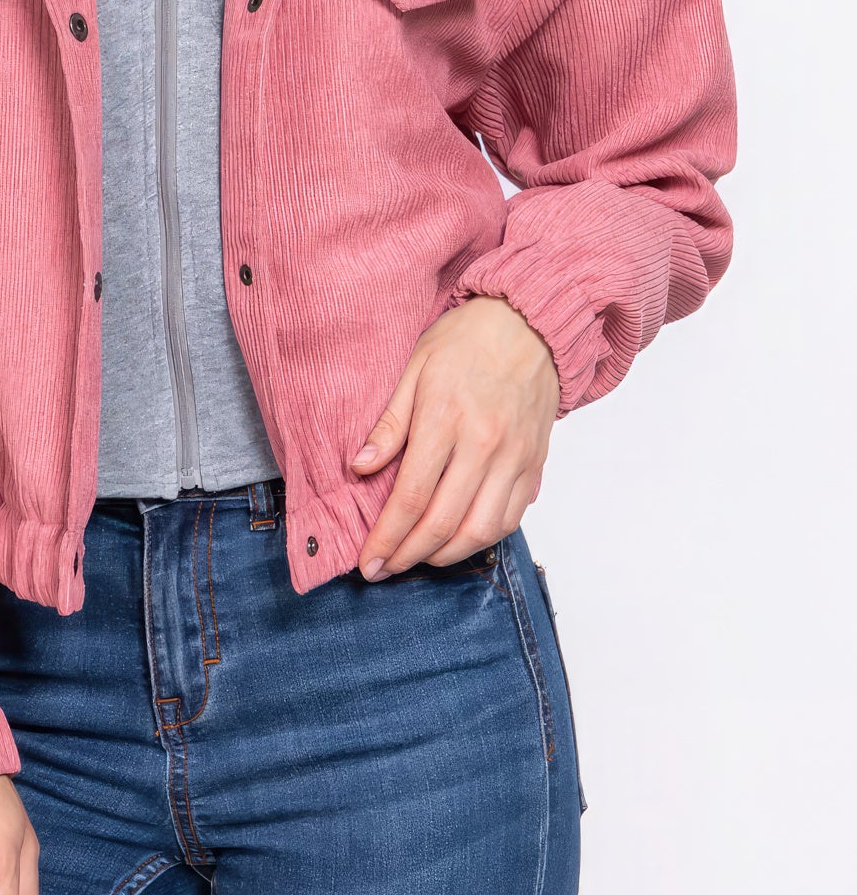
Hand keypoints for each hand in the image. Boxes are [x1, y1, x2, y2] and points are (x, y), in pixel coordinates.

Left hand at [350, 295, 558, 576]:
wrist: (530, 323)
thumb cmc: (465, 339)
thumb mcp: (414, 368)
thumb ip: (388, 423)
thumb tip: (359, 468)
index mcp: (445, 419)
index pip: (411, 497)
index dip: (386, 537)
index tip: (368, 562)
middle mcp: (484, 445)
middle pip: (443, 522)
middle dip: (408, 556)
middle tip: (384, 571)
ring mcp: (514, 458)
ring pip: (481, 530)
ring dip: (445, 556)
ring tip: (418, 559)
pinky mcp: (535, 464)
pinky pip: (511, 518)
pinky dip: (483, 539)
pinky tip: (458, 541)